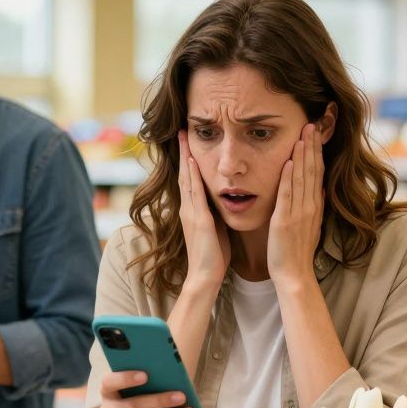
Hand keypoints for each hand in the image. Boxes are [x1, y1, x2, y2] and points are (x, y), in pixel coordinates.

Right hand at [96, 370, 195, 407]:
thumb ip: (146, 377)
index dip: (126, 379)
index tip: (146, 375)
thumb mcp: (133, 384)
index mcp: (107, 390)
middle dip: (159, 401)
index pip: (110, 382)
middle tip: (182, 396)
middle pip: (133, 406)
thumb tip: (170, 374)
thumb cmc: (134, 393)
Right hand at [177, 131, 230, 288]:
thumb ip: (216, 212)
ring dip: (186, 157)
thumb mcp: (215, 228)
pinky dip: (194, 176)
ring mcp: (192, 213)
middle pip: (185, 174)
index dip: (189, 160)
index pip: (191, 179)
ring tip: (184, 138)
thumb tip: (224, 199)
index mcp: (194, 210)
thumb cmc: (213, 256)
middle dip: (184, 152)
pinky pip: (195, 194)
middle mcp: (189, 208)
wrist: (206, 277)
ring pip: (187, 179)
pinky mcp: (199, 221)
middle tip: (182, 130)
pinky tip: (194, 162)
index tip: (190, 141)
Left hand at [268, 123, 324, 287]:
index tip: (316, 133)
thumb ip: (314, 207)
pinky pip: (288, 194)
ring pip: (302, 177)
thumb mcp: (311, 226)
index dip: (317, 152)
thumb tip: (319, 189)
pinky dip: (289, 177)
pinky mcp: (285, 220)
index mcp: (314, 206)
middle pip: (313, 169)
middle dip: (312, 146)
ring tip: (303, 134)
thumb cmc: (297, 252)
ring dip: (303, 154)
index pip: (317, 172)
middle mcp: (310, 205)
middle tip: (311, 123)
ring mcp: (298, 212)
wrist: (294, 273)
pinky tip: (290, 161)